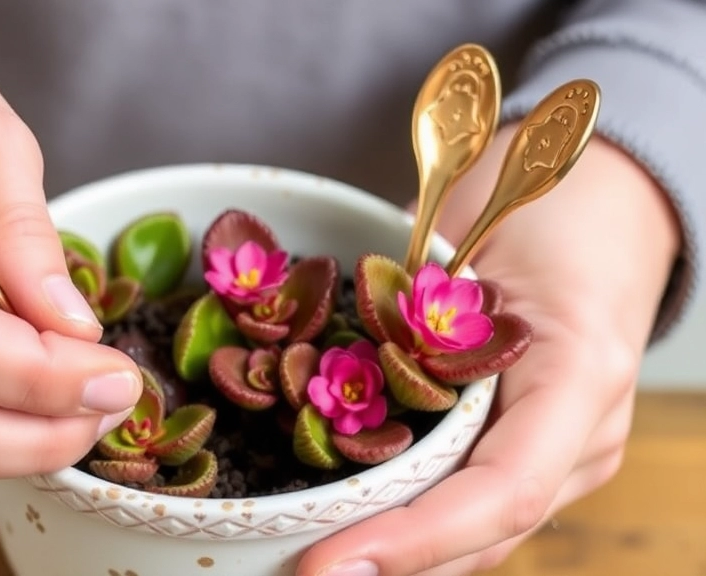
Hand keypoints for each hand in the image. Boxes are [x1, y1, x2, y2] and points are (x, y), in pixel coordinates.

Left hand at [297, 127, 680, 574]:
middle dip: (391, 565)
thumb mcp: (476, 238)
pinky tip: (352, 532)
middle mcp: (584, 437)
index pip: (500, 493)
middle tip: (298, 573)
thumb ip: (410, 309)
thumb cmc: (544, 200)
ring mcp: (568, 452)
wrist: (601, 201)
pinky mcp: (538, 450)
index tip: (327, 564)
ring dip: (399, 558)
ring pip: (480, 536)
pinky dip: (412, 526)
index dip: (413, 539)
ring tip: (312, 565)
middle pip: (485, 536)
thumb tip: (321, 370)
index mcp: (579, 379)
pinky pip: (472, 504)